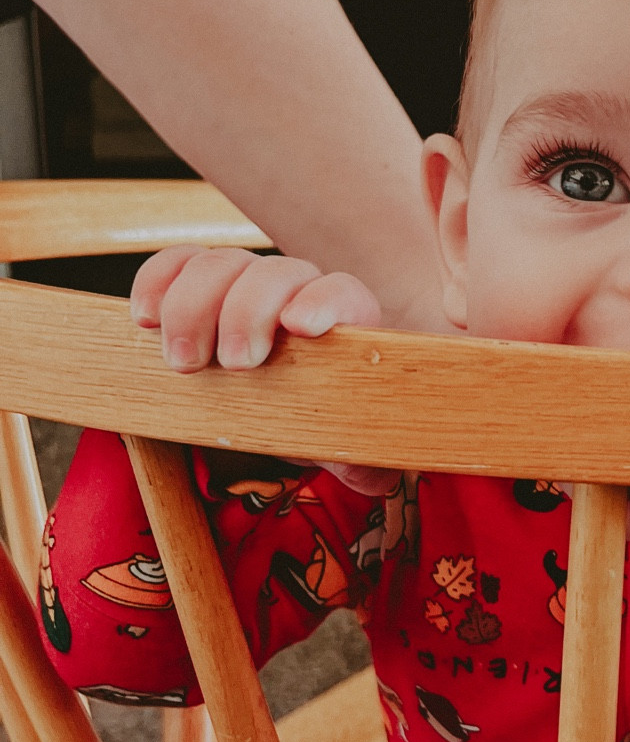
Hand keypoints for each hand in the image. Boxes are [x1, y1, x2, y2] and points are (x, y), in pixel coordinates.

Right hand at [131, 248, 393, 493]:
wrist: (289, 405)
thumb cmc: (323, 420)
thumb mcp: (347, 444)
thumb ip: (363, 459)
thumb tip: (373, 477)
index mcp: (343, 322)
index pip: (340, 293)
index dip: (322, 302)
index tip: (299, 326)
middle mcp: (296, 291)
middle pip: (272, 273)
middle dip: (245, 313)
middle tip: (232, 365)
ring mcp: (247, 281)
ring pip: (220, 264)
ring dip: (193, 308)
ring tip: (183, 363)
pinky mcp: (201, 285)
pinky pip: (178, 264)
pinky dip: (157, 282)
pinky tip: (144, 318)